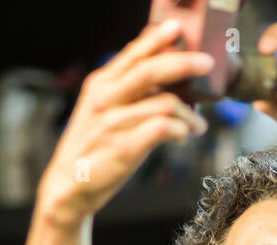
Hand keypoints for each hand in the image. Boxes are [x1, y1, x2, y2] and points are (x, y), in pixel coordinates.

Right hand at [36, 18, 212, 228]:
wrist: (70, 186)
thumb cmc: (94, 148)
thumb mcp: (103, 110)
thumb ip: (127, 90)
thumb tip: (162, 72)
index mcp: (101, 84)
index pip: (132, 54)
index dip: (156, 39)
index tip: (177, 28)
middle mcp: (105, 99)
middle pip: (151, 70)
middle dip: (184, 63)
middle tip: (207, 64)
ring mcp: (114, 123)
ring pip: (165, 103)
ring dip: (189, 114)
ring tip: (198, 124)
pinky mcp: (125, 147)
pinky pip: (163, 129)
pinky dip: (180, 131)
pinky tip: (183, 137)